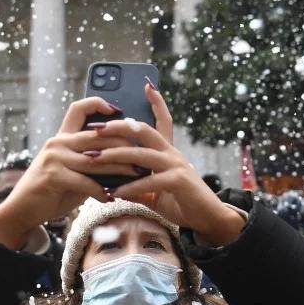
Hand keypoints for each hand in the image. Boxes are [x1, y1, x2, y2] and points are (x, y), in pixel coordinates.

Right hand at [0, 97, 125, 248]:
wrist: (22, 210)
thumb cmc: (53, 191)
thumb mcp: (73, 172)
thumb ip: (92, 163)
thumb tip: (124, 161)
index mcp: (62, 137)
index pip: (79, 109)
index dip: (99, 104)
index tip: (118, 109)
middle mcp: (57, 142)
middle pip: (97, 135)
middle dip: (123, 143)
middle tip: (143, 153)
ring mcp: (54, 157)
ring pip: (95, 159)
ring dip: (119, 168)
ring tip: (137, 174)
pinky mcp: (52, 175)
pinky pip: (85, 181)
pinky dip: (100, 191)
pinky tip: (111, 198)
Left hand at [95, 84, 244, 245]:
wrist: (209, 219)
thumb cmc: (183, 204)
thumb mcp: (156, 193)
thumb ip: (138, 187)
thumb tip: (115, 188)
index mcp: (169, 151)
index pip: (163, 120)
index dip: (157, 102)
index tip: (147, 85)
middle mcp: (172, 153)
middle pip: (143, 130)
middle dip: (118, 126)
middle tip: (94, 128)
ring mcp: (176, 165)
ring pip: (141, 154)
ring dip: (115, 156)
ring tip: (94, 159)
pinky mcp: (178, 180)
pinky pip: (149, 181)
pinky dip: (130, 187)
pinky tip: (115, 193)